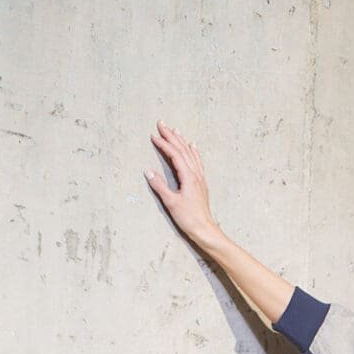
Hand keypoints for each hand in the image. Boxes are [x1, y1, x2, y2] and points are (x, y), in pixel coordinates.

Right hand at [145, 120, 220, 246]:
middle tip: (162, 124)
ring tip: (175, 130)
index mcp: (188, 177)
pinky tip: (192, 147)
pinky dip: (193, 152)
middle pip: (182, 150)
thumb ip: (159, 186)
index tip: (153, 135)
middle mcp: (195, 174)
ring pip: (190, 154)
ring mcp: (199, 178)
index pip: (174, 154)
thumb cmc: (188, 218)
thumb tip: (148, 171)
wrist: (204, 229)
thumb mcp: (171, 202)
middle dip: (171, 136)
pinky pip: (197, 162)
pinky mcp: (201, 183)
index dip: (163, 144)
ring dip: (182, 141)